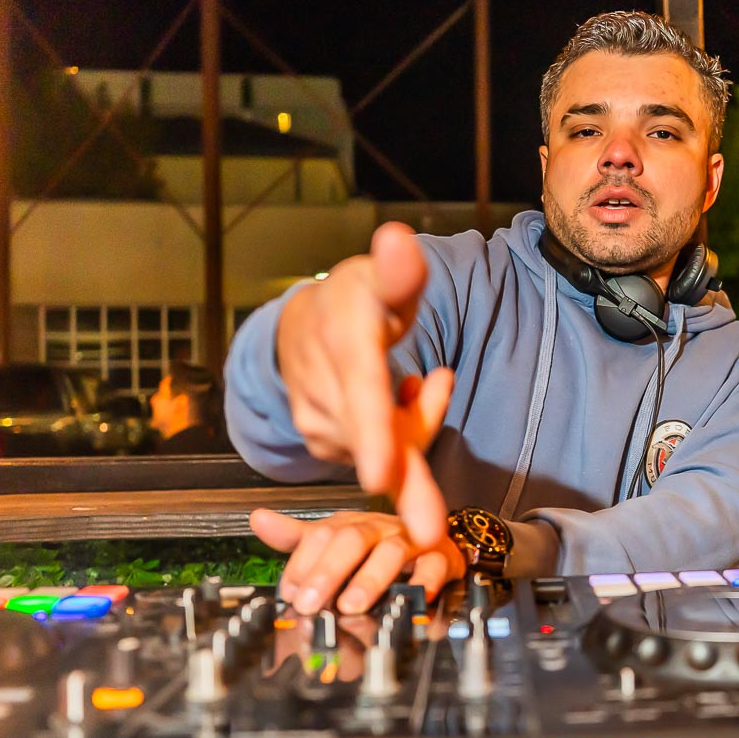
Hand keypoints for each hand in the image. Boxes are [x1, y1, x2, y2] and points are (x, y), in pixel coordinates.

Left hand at [251, 508, 466, 614]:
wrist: (433, 540)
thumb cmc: (379, 547)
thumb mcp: (336, 541)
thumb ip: (298, 539)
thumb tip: (257, 518)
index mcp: (352, 525)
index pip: (321, 534)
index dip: (302, 563)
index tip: (289, 592)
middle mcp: (380, 529)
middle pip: (352, 539)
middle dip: (328, 571)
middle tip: (309, 602)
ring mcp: (411, 541)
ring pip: (391, 552)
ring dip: (369, 579)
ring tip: (350, 604)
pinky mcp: (440, 557)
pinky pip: (433, 566)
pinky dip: (422, 582)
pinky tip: (409, 597)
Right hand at [276, 222, 453, 547]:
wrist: (304, 324)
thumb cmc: (354, 300)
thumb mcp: (381, 278)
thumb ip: (398, 270)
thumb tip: (399, 239)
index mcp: (345, 345)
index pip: (360, 392)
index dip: (372, 433)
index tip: (378, 474)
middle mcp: (325, 390)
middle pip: (382, 439)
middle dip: (412, 468)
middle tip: (433, 498)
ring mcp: (318, 421)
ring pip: (384, 450)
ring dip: (414, 425)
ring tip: (420, 381)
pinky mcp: (320, 443)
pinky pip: (374, 455)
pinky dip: (397, 436)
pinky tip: (400, 401)